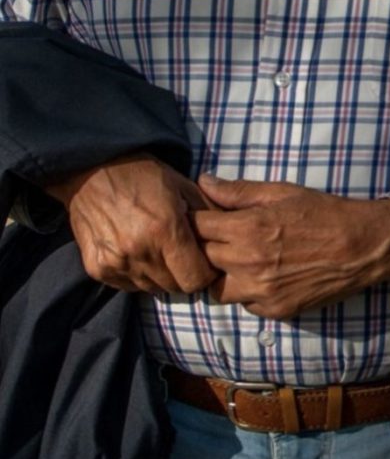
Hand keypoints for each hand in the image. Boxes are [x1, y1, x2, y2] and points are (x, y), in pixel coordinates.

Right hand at [47, 153, 216, 294]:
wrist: (91, 169)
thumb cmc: (142, 175)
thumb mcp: (183, 186)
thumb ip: (209, 215)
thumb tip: (230, 238)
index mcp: (165, 229)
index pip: (196, 279)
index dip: (205, 272)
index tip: (203, 259)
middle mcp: (140, 251)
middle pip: (175, 287)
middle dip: (183, 274)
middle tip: (180, 253)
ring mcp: (116, 262)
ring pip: (152, 288)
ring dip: (160, 275)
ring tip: (156, 249)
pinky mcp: (98, 269)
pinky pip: (128, 286)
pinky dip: (136, 275)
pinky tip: (135, 251)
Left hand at [194, 177, 389, 317]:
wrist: (364, 246)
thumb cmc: (324, 212)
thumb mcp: (282, 192)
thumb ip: (238, 191)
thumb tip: (203, 182)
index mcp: (248, 228)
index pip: (197, 227)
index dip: (194, 220)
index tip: (198, 216)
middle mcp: (249, 263)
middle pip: (200, 259)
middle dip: (202, 246)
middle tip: (216, 237)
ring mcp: (261, 291)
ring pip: (216, 289)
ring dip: (220, 274)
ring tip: (235, 260)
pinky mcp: (275, 310)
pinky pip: (244, 304)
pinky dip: (245, 290)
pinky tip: (261, 275)